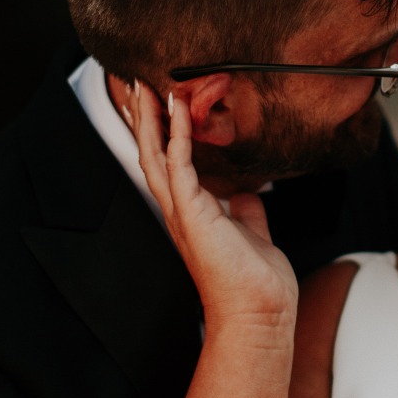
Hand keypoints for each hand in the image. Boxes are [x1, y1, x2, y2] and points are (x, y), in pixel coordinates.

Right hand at [131, 81, 297, 328]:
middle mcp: (180, 210)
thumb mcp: (252, 233)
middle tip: (135, 84)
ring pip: (155, 155)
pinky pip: (179, 163)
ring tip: (145, 86)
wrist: (261, 313)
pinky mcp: (192, 213)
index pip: (166, 164)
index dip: (158, 132)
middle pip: (150, 154)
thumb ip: (245, 210)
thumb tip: (247, 193)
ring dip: (149, 119)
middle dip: (142, 118)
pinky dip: (177, 132)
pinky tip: (177, 107)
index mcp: (191, 213)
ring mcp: (182, 212)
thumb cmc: (256, 282)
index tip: (155, 102)